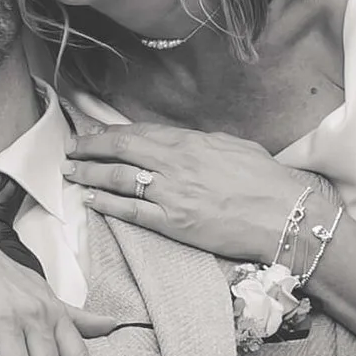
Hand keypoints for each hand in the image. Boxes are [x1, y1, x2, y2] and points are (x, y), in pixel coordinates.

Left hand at [68, 124, 315, 264]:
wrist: (284, 215)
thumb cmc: (266, 181)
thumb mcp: (233, 147)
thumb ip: (202, 143)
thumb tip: (182, 144)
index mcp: (191, 142)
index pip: (141, 132)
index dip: (112, 132)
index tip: (95, 133)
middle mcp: (176, 164)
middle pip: (121, 149)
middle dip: (90, 147)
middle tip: (71, 149)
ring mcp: (172, 194)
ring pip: (119, 178)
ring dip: (90, 174)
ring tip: (71, 173)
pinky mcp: (174, 223)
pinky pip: (131, 211)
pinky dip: (106, 204)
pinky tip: (90, 200)